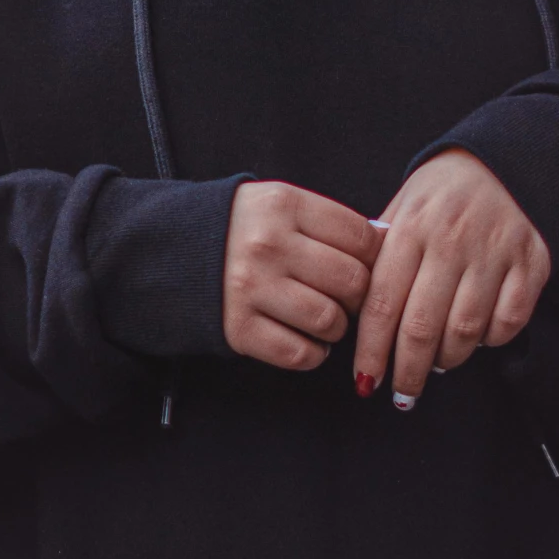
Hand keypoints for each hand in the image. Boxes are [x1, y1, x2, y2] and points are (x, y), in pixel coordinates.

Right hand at [223, 181, 381, 370]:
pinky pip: (300, 353)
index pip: (361, 236)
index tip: (366, 264)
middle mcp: (268, 245)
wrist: (172, 251)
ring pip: (330, 320)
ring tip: (324, 318)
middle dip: (360, 295)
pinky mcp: (238, 329)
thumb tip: (386, 245)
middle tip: (347, 296)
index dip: (376, 256)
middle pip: (353, 281)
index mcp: (283, 204)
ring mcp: (251, 288)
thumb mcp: (279, 205)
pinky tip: (306, 340)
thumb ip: (327, 222)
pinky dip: (313, 353)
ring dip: (337, 326)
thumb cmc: (242, 229)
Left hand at [354, 149, 549, 407]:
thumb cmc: (442, 195)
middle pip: (422, 327)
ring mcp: (494, 253)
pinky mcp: (531, 263)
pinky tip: (478, 338)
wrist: (504, 162)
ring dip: (448, 359)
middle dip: (408, 371)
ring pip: (465, 330)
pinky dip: (491, 340)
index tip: (366, 382)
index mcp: (411, 228)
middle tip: (403, 394)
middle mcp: (451, 241)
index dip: (372, 351)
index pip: (382, 303)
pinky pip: (508, 322)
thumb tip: (352, 310)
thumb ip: (379, 254)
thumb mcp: (402, 208)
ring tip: (437, 365)